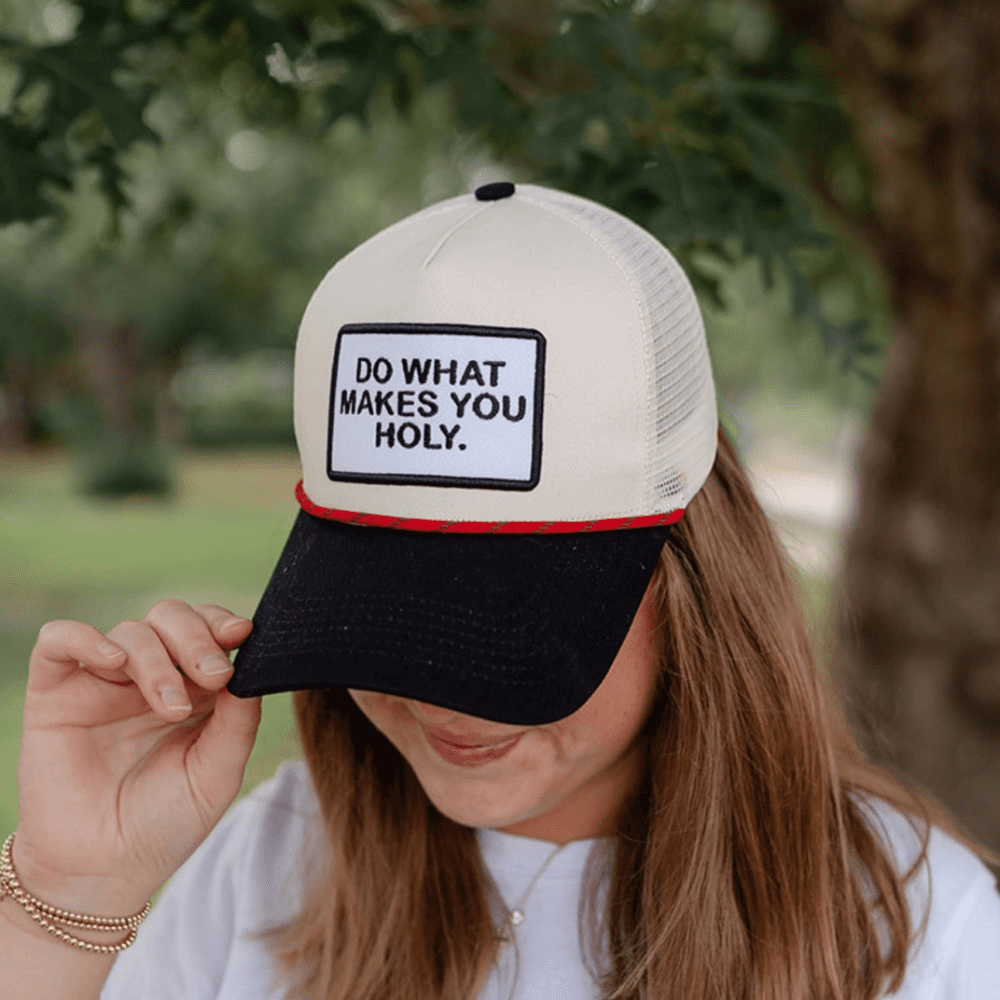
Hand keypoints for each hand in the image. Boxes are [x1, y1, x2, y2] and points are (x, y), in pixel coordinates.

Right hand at [11, 601, 261, 916]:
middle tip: (213, 675)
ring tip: (169, 709)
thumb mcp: (217, 773)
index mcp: (193, 688)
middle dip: (198, 638)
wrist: (101, 872)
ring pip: (130, 631)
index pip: (210, 630)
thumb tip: (252, 668)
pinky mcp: (56, 693)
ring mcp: (103, 682)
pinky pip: (60, 641)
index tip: (243, 633)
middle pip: (172, 618)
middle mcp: (150, 676)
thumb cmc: (165, 822)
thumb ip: (238, 721)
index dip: (224, 624)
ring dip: (158, 661)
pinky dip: (84, 637)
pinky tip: (112, 660)